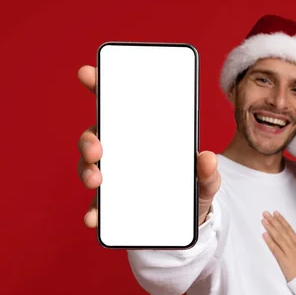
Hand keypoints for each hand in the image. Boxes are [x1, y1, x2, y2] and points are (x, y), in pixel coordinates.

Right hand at [76, 65, 220, 227]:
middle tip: (97, 150)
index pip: (118, 104)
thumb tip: (208, 158)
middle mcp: (123, 151)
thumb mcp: (206, 180)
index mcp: (143, 133)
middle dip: (89, 140)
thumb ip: (209, 171)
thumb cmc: (193, 189)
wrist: (189, 221)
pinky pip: (97, 205)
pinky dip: (92, 211)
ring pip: (90, 167)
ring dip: (86, 171)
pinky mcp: (113, 204)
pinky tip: (94, 218)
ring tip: (96, 181)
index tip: (87, 73)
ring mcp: (115, 176)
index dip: (100, 85)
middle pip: (96, 136)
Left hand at [261, 211, 295, 281]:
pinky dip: (269, 241)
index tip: (276, 214)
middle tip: (266, 213)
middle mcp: (292, 245)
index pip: (288, 229)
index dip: (282, 220)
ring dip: (270, 228)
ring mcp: (287, 252)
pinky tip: (264, 235)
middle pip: (281, 231)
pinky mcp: (282, 260)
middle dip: (273, 221)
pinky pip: (275, 249)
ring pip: (278, 237)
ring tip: (264, 220)